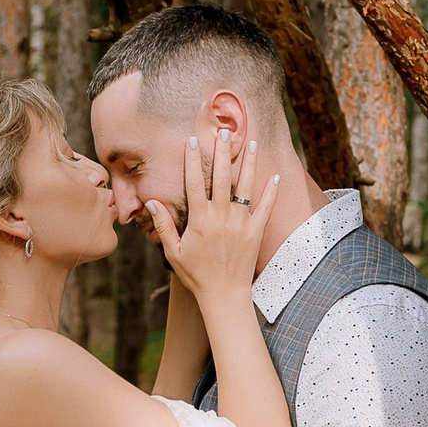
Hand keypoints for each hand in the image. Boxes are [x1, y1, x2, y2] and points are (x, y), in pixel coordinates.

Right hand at [147, 129, 275, 310]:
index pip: (195, 183)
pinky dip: (271, 191)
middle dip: (221, 153)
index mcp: (200, 220)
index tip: (193, 140)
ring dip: (248, 163)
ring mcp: (241, 223)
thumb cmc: (196, 274)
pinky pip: (266, 207)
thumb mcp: (173, 251)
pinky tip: (275, 174)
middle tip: (223, 131)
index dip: (193, 160)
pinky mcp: (256, 232)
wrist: (224, 295)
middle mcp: (221, 217)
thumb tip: (152, 201)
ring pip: (245, 187)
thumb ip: (163, 225)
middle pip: (222, 178)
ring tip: (250, 142)